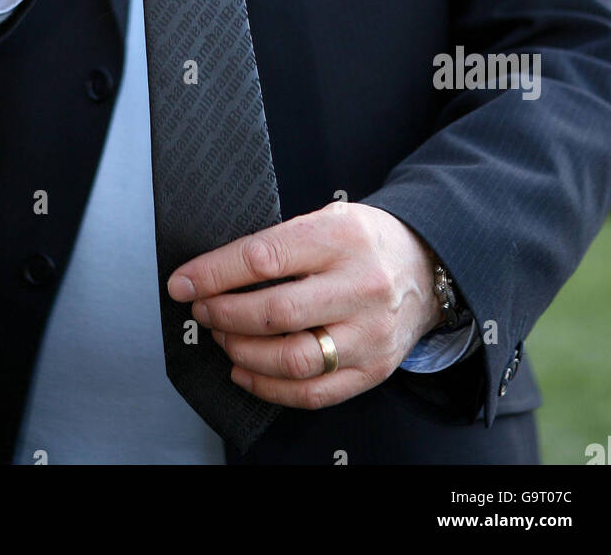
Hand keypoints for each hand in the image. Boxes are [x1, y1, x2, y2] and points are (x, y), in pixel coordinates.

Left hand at [167, 203, 444, 409]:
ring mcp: (368, 334)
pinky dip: (268, 387)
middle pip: (274, 312)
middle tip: (202, 310)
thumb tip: (215, 272)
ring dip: (242, 352)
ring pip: (291, 358)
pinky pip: (312, 392)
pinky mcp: (372, 369)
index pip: (264, 258)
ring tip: (223, 338)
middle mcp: (360, 287)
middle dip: (223, 315)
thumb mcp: (328, 218)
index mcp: (341, 238)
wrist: (427, 266)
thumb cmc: (366, 241)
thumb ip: (280, 243)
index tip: (182, 283)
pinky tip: (245, 370)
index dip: (214, 273)